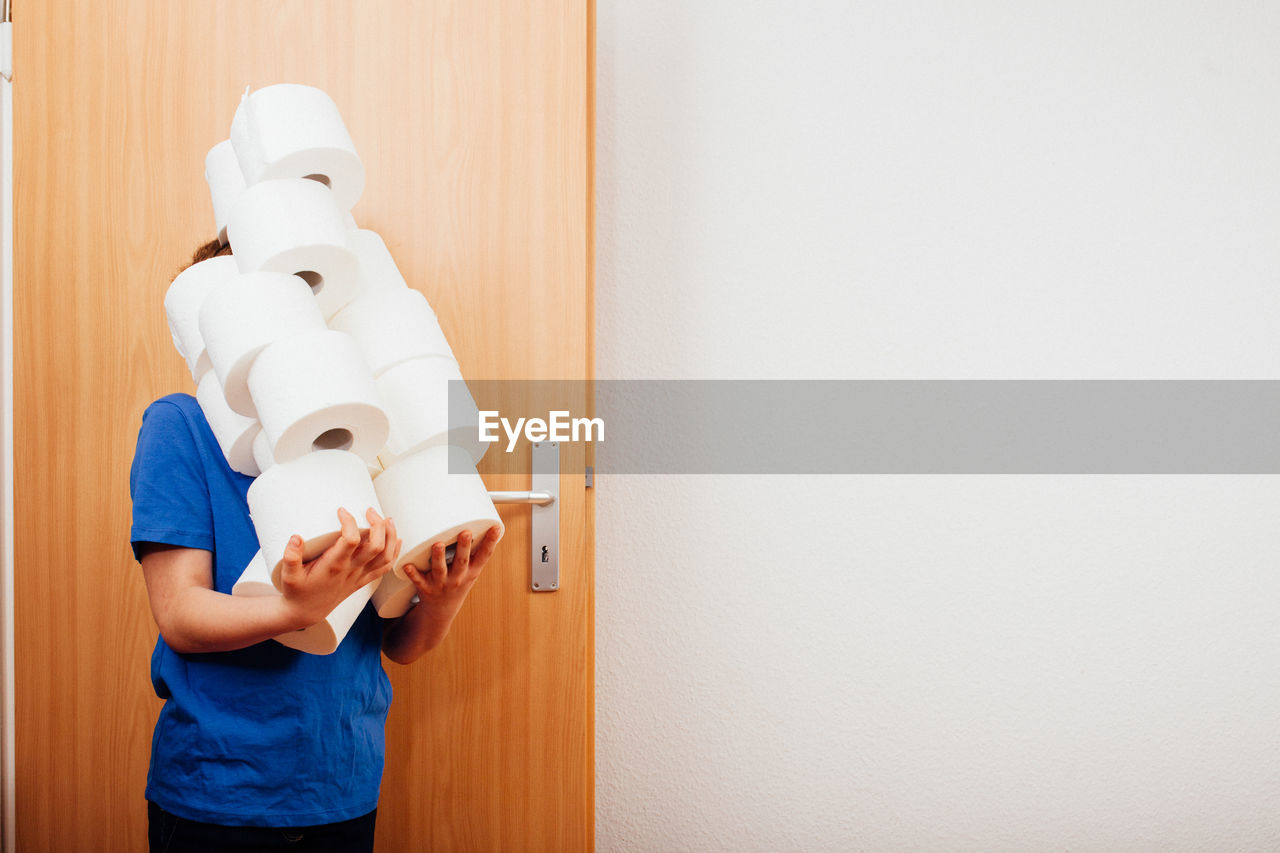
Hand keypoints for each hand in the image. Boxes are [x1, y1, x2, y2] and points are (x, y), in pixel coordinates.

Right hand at [279, 507, 401, 627]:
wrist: (306, 613)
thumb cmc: (297, 592)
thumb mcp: (288, 576)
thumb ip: (290, 557)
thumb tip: (296, 537)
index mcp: (333, 566)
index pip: (350, 540)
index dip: (349, 522)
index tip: (342, 511)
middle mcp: (350, 570)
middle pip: (376, 546)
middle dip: (378, 525)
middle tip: (369, 510)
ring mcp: (360, 576)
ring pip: (385, 556)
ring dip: (391, 536)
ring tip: (387, 519)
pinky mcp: (363, 580)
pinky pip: (385, 567)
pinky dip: (394, 552)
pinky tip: (396, 539)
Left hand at [402, 526, 501, 615]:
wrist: (442, 610)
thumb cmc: (458, 583)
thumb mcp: (472, 570)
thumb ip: (477, 552)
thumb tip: (489, 526)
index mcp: (471, 571)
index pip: (484, 556)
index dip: (491, 542)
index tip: (496, 528)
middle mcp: (457, 577)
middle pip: (461, 561)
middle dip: (464, 547)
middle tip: (465, 533)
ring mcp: (441, 583)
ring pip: (440, 569)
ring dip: (438, 557)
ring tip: (438, 545)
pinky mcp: (426, 588)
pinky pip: (418, 580)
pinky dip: (412, 573)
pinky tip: (407, 566)